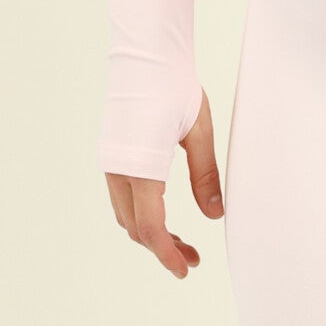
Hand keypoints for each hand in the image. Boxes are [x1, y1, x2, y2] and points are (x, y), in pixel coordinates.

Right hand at [104, 90, 224, 277]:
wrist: (144, 54)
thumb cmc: (175, 87)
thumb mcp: (199, 131)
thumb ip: (205, 175)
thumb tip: (215, 214)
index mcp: (140, 167)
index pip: (150, 228)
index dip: (167, 254)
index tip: (185, 270)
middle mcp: (118, 169)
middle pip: (135, 227)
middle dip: (162, 248)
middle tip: (192, 260)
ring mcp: (111, 162)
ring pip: (126, 214)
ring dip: (151, 233)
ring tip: (182, 242)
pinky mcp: (112, 154)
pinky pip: (122, 197)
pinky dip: (141, 213)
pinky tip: (163, 213)